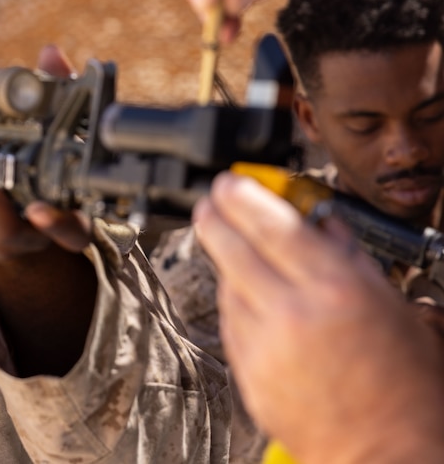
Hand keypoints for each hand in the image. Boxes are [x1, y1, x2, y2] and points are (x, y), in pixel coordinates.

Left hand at [193, 172, 443, 462]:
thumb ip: (352, 260)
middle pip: (231, 247)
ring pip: (226, 285)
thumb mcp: (393, 310)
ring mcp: (263, 345)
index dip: (243, 196)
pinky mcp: (247, 372)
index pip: (271, 224)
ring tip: (241, 253)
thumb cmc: (406, 390)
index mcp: (334, 289)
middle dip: (216, 217)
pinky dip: (235, 305)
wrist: (388, 456)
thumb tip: (324, 225)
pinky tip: (250, 299)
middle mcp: (291, 313)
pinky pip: (229, 323)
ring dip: (229, 263)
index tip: (231, 182)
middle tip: (212, 203)